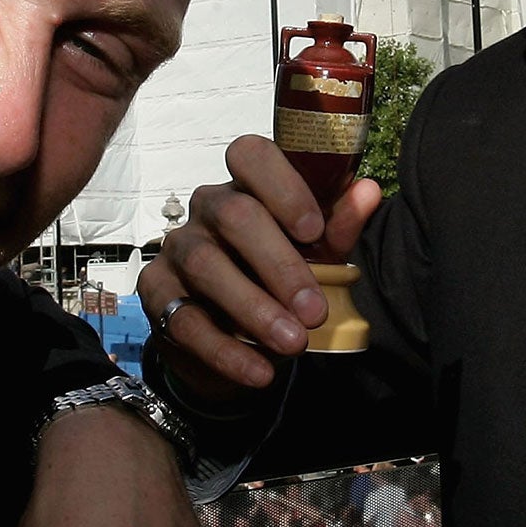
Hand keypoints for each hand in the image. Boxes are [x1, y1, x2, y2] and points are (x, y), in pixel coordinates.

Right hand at [138, 134, 383, 404]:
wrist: (236, 338)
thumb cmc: (281, 279)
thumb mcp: (317, 256)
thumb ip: (340, 227)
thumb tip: (370, 192)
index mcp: (248, 186)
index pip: (251, 153)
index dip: (282, 186)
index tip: (314, 231)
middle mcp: (207, 207)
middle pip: (234, 214)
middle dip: (279, 264)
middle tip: (315, 311)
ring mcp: (177, 247)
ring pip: (206, 265)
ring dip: (254, 309)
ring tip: (294, 344)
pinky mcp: (156, 292)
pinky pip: (185, 319)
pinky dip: (226, 351)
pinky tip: (261, 372)